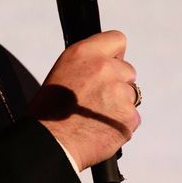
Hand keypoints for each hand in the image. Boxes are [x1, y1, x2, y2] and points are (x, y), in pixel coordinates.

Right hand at [28, 30, 140, 170]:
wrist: (51, 143)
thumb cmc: (49, 112)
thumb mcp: (63, 71)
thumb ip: (88, 64)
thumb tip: (105, 67)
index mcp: (85, 53)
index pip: (117, 39)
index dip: (115, 55)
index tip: (112, 64)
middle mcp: (104, 68)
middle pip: (128, 71)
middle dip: (118, 83)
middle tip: (98, 99)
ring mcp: (119, 92)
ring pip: (131, 95)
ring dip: (119, 105)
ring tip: (96, 117)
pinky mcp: (129, 115)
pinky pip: (132, 117)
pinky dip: (120, 124)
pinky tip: (101, 129)